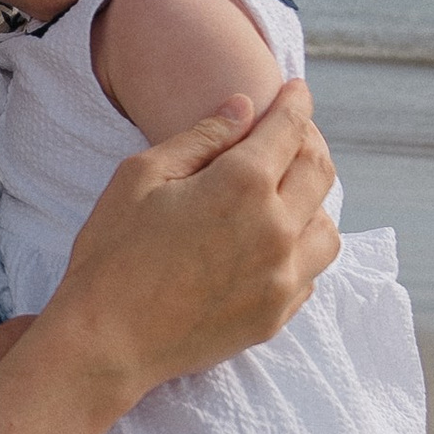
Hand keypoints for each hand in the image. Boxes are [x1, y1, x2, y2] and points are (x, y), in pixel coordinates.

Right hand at [50, 79, 338, 408]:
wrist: (106, 342)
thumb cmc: (112, 254)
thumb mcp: (141, 177)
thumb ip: (200, 137)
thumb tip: (244, 108)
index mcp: (242, 185)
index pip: (290, 130)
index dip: (296, 104)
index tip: (297, 90)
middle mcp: (276, 229)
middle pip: (318, 172)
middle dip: (308, 143)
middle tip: (291, 135)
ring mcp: (283, 277)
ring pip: (327, 226)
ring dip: (312, 202)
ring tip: (284, 195)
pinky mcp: (278, 314)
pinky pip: (310, 271)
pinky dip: (300, 249)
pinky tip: (272, 244)